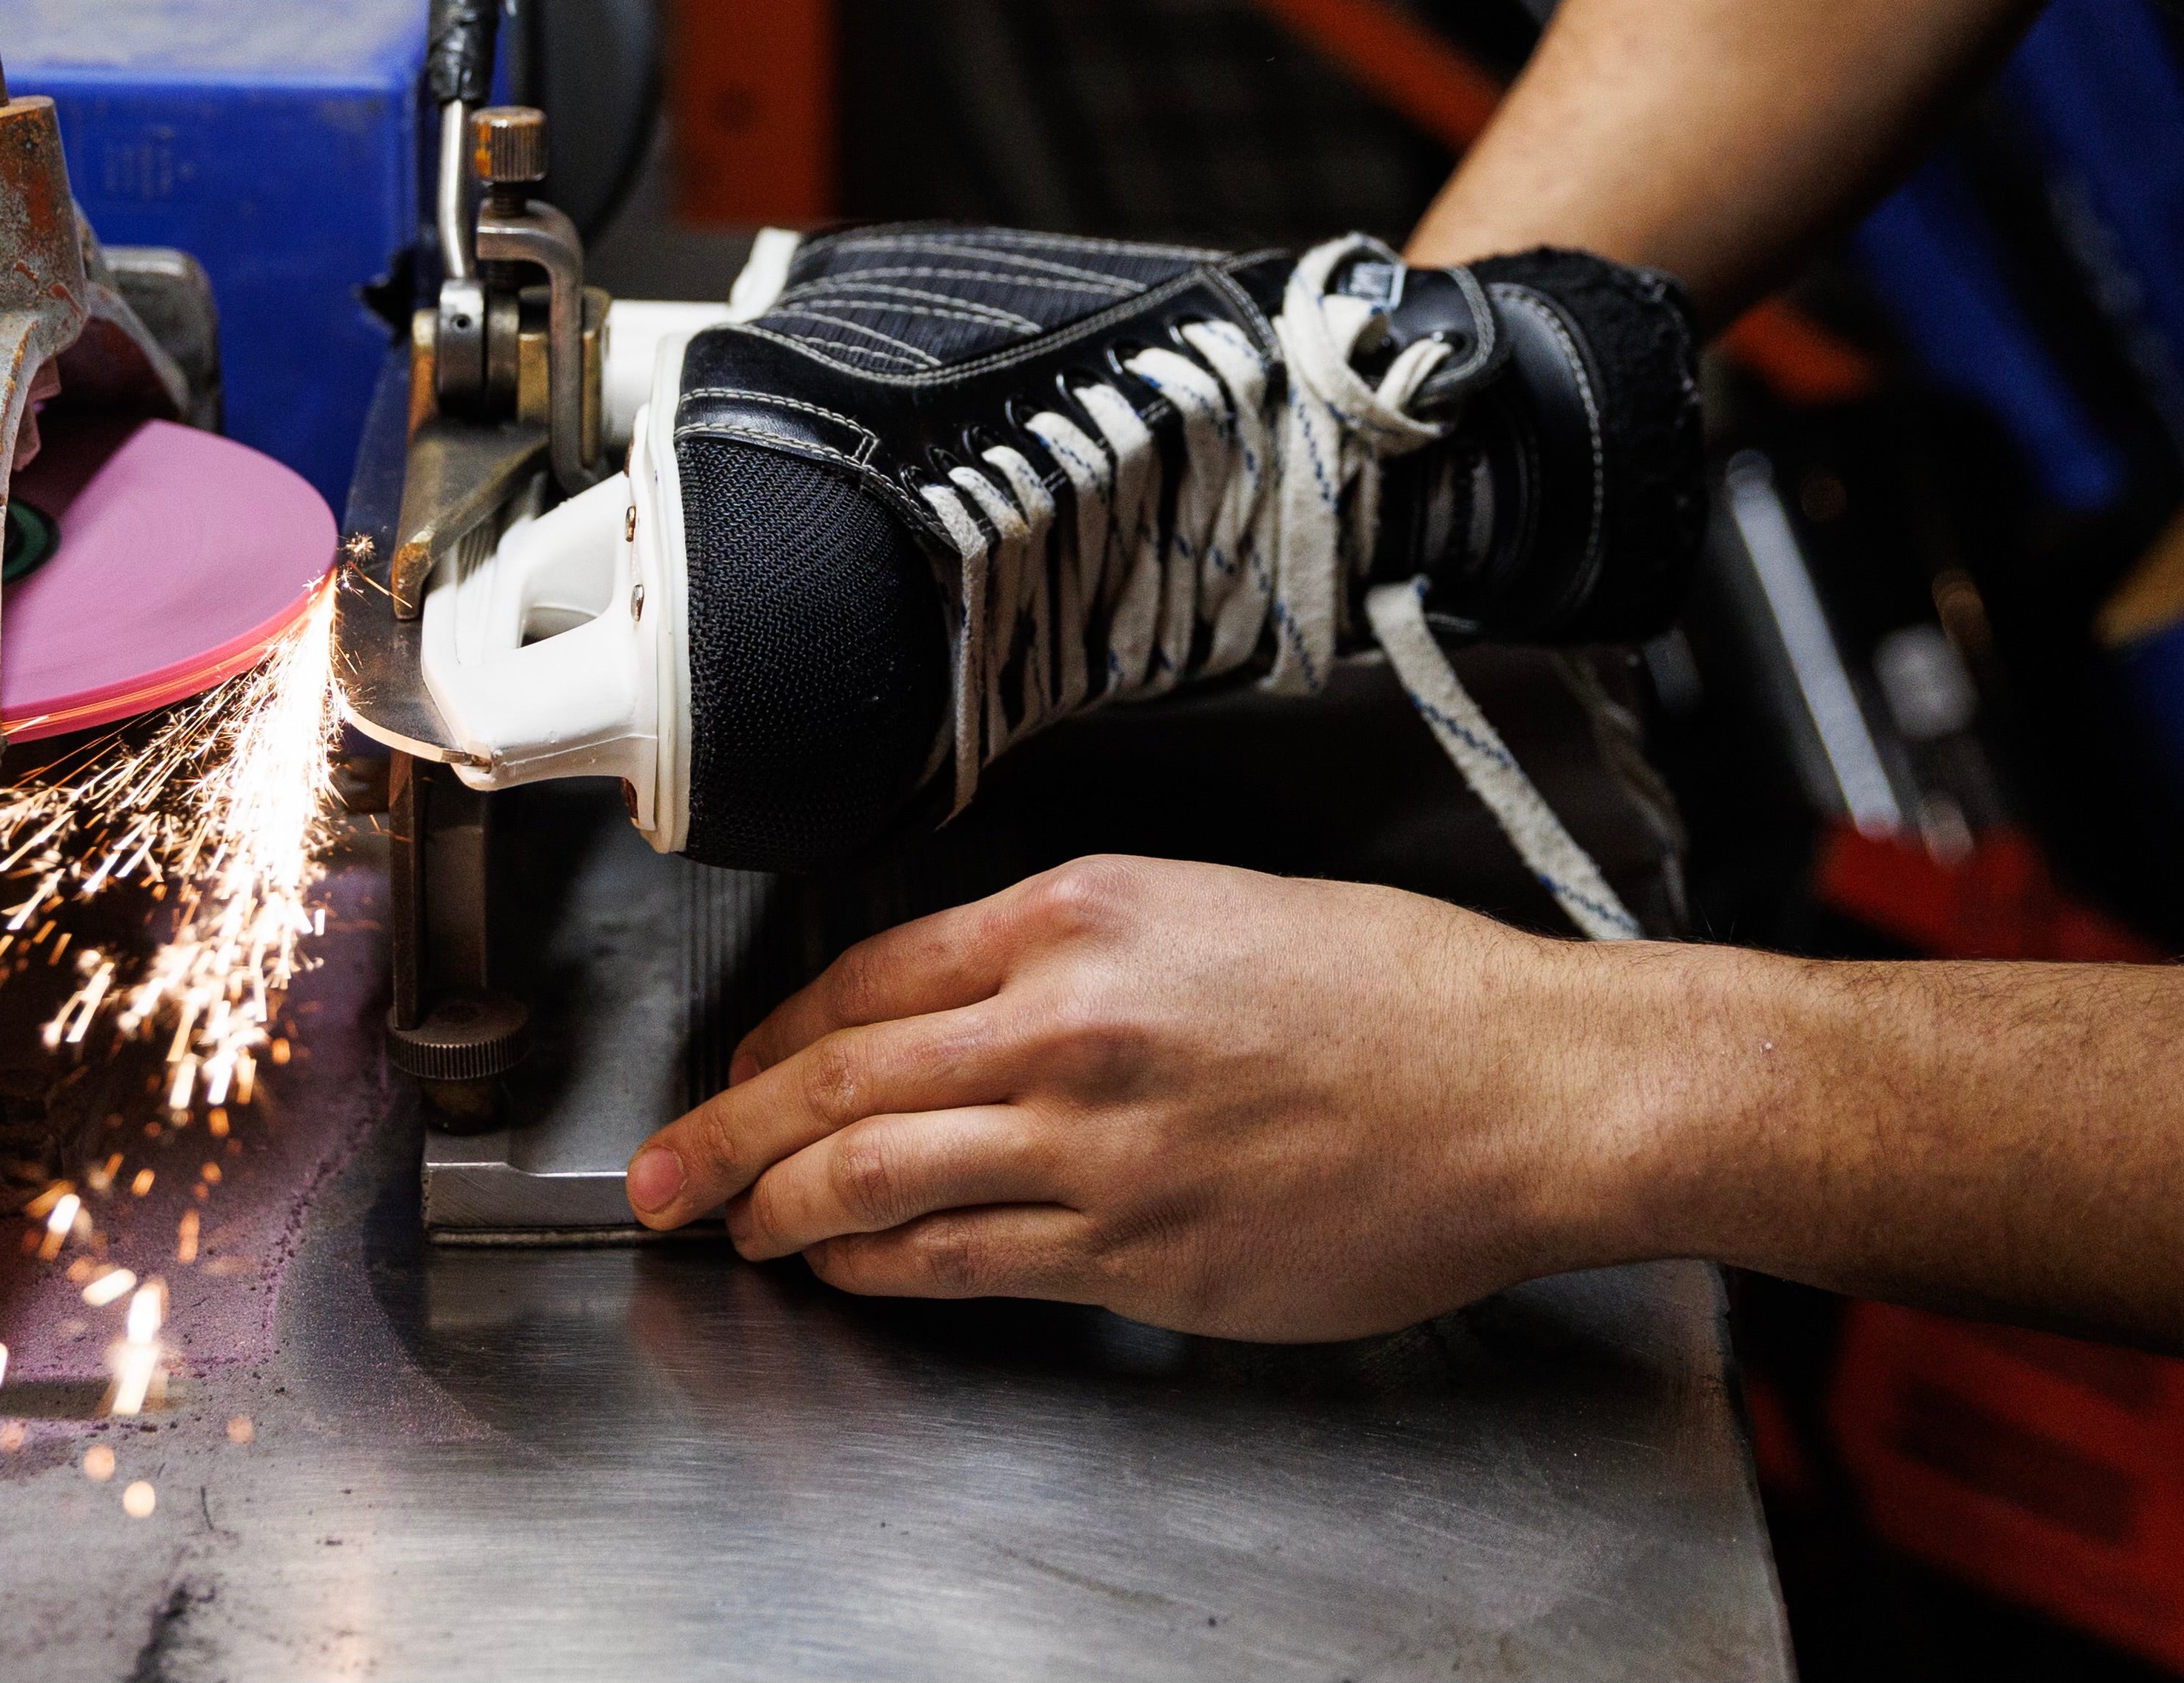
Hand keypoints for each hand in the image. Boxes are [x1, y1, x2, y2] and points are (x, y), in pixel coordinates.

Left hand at [623, 854, 1667, 1339]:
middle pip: (840, 1073)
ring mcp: (1099, 1141)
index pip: (872, 970)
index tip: (744, 1060)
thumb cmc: (1403, 996)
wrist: (1523, 1087)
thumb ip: (1089, 951)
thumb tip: (984, 1002)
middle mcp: (1072, 1018)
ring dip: (779, 1207)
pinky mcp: (1137, 1248)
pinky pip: (960, 1262)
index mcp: (1089, 913)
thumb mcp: (1222, 910)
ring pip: (876, 1174)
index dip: (782, 1028)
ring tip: (730, 1230)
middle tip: (660, 1170)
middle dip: (725, 1129)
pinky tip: (844, 1273)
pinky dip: (878, 1270)